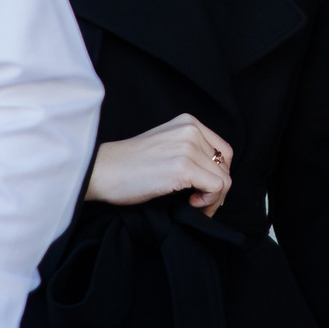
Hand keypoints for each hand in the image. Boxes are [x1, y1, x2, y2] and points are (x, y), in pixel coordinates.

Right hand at [85, 112, 232, 215]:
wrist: (102, 171)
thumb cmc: (128, 165)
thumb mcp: (165, 146)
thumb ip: (190, 152)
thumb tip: (214, 177)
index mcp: (188, 123)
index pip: (223, 151)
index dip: (218, 174)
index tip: (204, 190)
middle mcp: (191, 130)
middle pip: (226, 165)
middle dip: (217, 189)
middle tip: (200, 202)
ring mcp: (188, 147)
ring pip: (224, 178)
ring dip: (213, 199)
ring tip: (194, 204)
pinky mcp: (183, 167)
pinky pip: (216, 187)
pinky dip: (209, 202)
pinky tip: (191, 203)